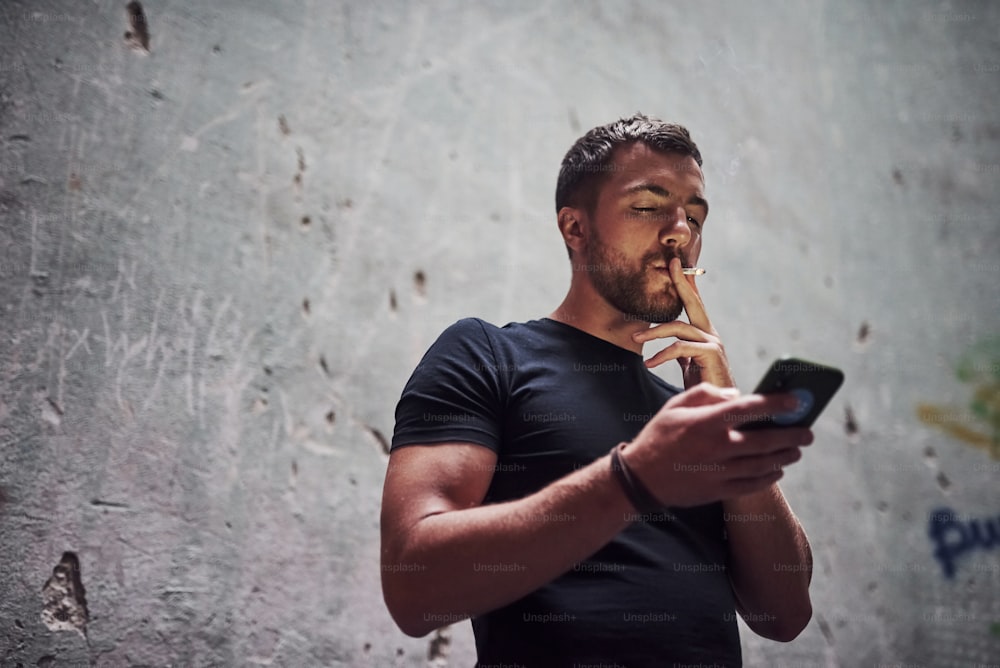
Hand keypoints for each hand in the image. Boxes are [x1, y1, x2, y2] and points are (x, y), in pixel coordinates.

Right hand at [621, 383, 812, 506]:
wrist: (640, 478)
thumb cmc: (659, 436)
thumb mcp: (675, 406)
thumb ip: (707, 394)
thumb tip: (737, 395)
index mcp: (706, 422)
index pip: (750, 409)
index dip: (777, 404)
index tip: (797, 401)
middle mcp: (716, 447)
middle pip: (765, 441)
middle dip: (792, 435)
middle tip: (807, 432)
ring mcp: (719, 472)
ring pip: (763, 464)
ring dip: (785, 456)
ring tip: (796, 450)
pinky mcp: (718, 490)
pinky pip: (753, 484)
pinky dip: (769, 477)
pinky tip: (777, 470)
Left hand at [632, 257, 732, 387]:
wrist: (719, 406)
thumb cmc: (704, 386)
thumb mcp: (689, 366)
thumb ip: (682, 353)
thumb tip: (672, 348)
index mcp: (704, 334)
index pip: (694, 304)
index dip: (685, 284)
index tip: (675, 265)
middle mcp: (710, 334)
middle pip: (694, 302)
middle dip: (682, 282)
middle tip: (670, 264)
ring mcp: (713, 342)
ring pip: (678, 327)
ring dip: (653, 332)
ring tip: (635, 339)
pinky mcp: (711, 354)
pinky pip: (680, 347)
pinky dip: (662, 355)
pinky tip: (649, 364)